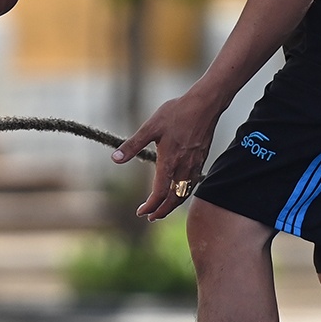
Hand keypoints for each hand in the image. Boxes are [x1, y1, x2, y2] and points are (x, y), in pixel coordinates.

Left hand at [112, 88, 226, 221]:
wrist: (205, 104)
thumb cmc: (177, 113)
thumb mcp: (151, 127)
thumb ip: (133, 145)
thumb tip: (115, 158)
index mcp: (170, 162)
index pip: (159, 193)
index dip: (149, 206)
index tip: (140, 212)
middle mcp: (184, 167)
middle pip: (174, 200)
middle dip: (162, 211)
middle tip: (150, 217)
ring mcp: (195, 165)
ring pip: (185, 194)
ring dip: (173, 205)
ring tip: (162, 209)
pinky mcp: (201, 160)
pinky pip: (192, 184)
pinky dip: (183, 194)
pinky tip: (178, 191)